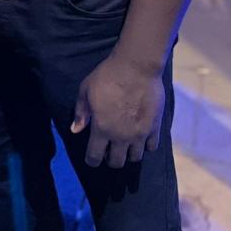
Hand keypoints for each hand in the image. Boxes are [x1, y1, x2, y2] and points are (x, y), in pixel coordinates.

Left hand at [71, 51, 164, 167]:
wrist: (136, 67)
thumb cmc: (107, 76)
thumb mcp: (86, 90)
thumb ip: (81, 113)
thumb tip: (75, 130)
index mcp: (102, 129)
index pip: (95, 157)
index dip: (91, 160)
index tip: (92, 158)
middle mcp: (121, 137)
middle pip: (117, 162)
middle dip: (111, 160)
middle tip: (109, 151)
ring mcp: (140, 134)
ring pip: (135, 158)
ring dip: (129, 153)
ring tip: (125, 144)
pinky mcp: (155, 128)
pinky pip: (152, 147)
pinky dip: (146, 145)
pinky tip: (141, 137)